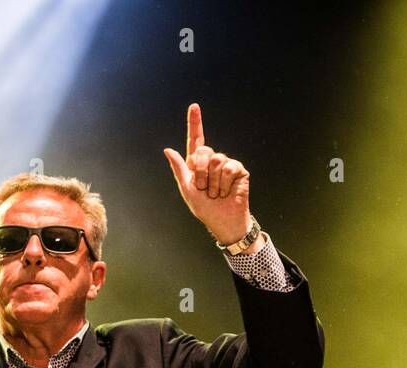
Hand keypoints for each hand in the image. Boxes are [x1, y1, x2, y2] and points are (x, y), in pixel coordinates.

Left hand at [163, 103, 253, 246]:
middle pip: (203, 151)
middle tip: (204, 189)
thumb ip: (179, 169)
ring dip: (212, 182)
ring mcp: (227, 163)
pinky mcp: (239, 169)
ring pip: (216, 161)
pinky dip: (225, 184)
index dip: (195, 122)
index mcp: (197, 164)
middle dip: (200, 173)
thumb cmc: (205, 208)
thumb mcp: (187, 189)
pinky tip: (227, 192)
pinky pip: (229, 168)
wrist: (223, 221)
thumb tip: (168, 149)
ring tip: (215, 193)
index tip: (194, 106)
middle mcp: (212, 160)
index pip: (195, 139)